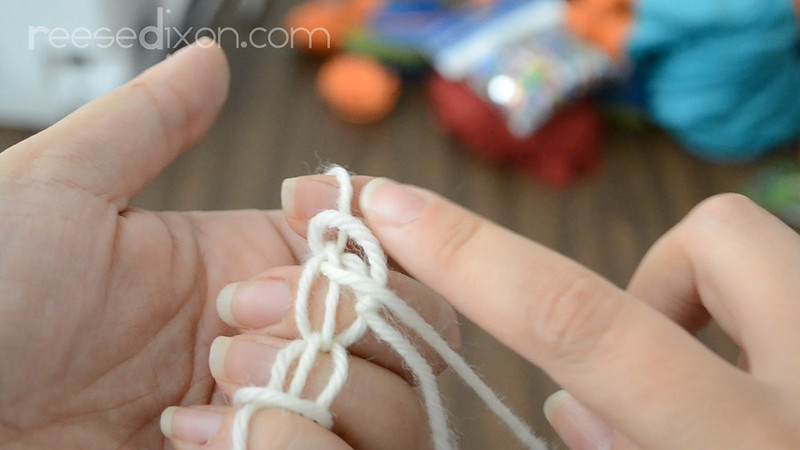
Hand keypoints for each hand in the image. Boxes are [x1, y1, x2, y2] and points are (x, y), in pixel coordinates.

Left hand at [0, 41, 456, 448]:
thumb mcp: (57, 192)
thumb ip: (147, 123)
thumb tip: (213, 57)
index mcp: (254, 265)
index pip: (386, 250)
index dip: (380, 234)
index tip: (313, 223)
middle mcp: (283, 343)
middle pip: (417, 334)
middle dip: (350, 320)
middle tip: (242, 319)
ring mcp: (281, 418)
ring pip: (400, 413)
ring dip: (320, 394)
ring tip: (213, 387)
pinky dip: (288, 449)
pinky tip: (196, 438)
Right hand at [283, 175, 799, 448]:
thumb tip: (569, 404)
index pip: (574, 324)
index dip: (469, 254)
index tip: (389, 202)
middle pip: (714, 241)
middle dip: (660, 283)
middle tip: (661, 365)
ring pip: (775, 255)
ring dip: (720, 310)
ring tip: (730, 391)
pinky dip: (771, 333)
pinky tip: (774, 399)